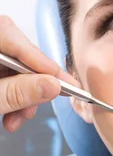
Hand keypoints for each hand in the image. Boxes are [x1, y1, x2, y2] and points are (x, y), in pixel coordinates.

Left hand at [0, 16, 77, 131]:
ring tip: (16, 119)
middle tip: (42, 102)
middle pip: (15, 53)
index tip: (63, 82)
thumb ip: (17, 92)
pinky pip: (2, 77)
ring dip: (20, 96)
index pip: (11, 35)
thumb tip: (52, 86)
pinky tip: (9, 115)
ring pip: (10, 68)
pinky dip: (9, 97)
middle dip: (29, 83)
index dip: (40, 61)